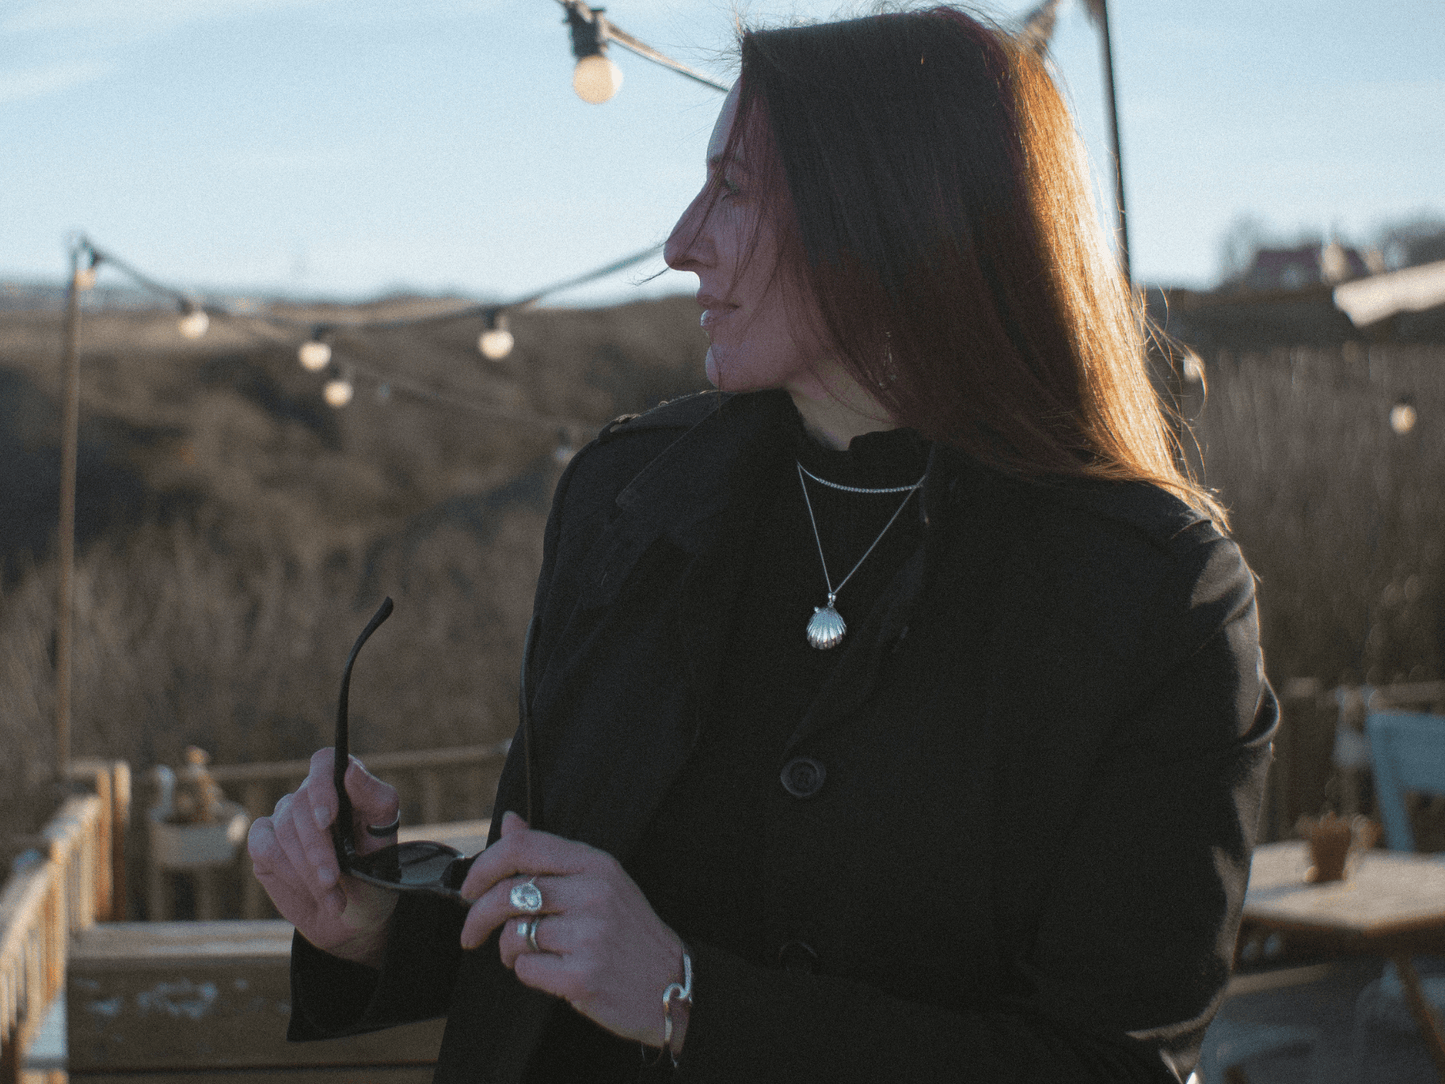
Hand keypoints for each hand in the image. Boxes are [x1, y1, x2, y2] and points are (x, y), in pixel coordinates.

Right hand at [248, 747, 400, 965]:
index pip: (324, 763)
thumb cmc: (375, 872)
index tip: (327, 818)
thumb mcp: (385, 838)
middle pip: (301, 805)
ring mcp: (284, 819)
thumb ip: (374, 799)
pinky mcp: (264, 844)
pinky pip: (265, 849)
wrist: (354, 917)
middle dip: (318, 848)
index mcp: (343, 786)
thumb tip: (350, 770)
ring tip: (333, 897)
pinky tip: (309, 890)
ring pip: (284, 831)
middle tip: (333, 879)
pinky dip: (289, 873)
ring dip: (308, 870)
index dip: (321, 787)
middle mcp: (310, 797)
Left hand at [459, 812, 689, 1051]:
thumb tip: (509, 822)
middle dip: (478, 916)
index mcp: (596, 864)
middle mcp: (593, 894)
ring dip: (509, 950)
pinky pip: (526, 969)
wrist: (673, 986)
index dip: (484, 866)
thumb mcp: (600, 882)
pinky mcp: (582, 976)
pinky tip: (553, 973)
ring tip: (530, 954)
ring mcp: (589, 935)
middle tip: (471, 933)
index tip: (469, 888)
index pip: (523, 848)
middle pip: (508, 893)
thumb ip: (551, 855)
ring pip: (513, 934)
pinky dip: (528, 973)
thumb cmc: (629, 933)